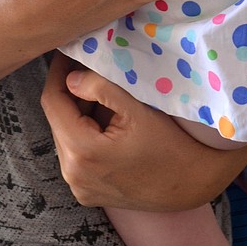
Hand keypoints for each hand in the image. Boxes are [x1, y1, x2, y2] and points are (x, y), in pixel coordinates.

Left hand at [41, 54, 246, 210]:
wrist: (194, 183)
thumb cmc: (171, 143)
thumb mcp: (137, 108)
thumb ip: (100, 88)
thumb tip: (70, 77)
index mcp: (82, 152)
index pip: (52, 102)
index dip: (57, 73)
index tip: (68, 52)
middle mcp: (73, 175)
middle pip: (56, 120)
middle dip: (68, 92)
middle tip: (86, 67)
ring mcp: (79, 188)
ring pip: (64, 137)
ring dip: (77, 113)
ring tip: (100, 94)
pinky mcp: (87, 193)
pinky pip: (74, 154)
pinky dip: (83, 134)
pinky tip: (105, 121)